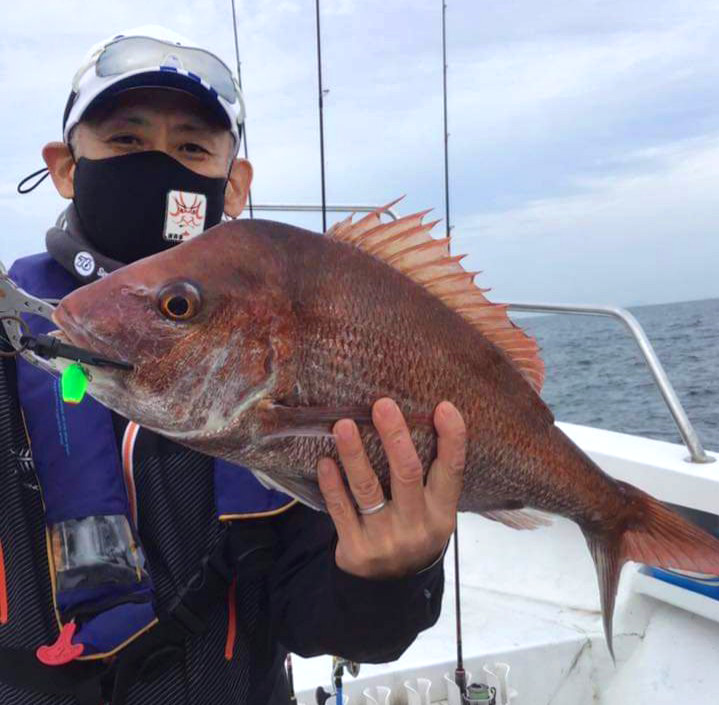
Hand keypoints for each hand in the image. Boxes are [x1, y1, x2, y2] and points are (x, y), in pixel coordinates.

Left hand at [317, 397, 465, 578]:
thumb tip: (413, 421)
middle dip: (395, 436)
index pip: (452, 471)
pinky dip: (332, 484)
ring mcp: (386, 539)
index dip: (452, 439)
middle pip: (407, 473)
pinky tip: (325, 461)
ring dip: (355, 454)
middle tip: (382, 405)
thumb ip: (428, 478)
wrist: (391, 590)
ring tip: (344, 425)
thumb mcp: (432, 513)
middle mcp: (417, 526)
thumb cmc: (412, 532)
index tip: (444, 407)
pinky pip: (341, 510)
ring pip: (369, 489)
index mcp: (442, 513)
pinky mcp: (356, 548)